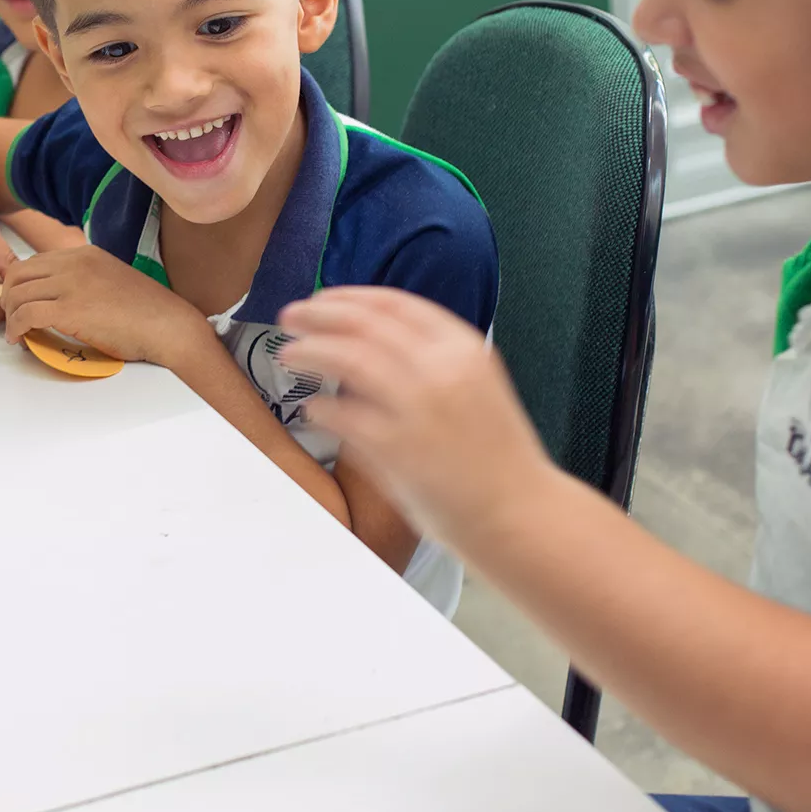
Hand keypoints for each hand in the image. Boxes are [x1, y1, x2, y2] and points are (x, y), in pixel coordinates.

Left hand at [0, 245, 207, 365]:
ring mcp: (71, 283)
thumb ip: (83, 282)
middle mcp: (74, 262)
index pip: (34, 261)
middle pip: (18, 273)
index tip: (18, 302)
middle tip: (12, 317)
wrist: (169, 326)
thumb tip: (58, 298)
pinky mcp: (70, 309)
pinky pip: (26, 314)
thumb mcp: (110, 281)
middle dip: (8, 296)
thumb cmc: (147, 313)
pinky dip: (15, 328)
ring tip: (16, 331)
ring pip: (18, 293)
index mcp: (84, 254)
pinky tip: (19, 339)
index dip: (20, 283)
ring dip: (10, 315)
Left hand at [277, 287, 553, 542]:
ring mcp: (417, 407)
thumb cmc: (497, 458)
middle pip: (363, 323)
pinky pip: (343, 416)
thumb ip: (429, 362)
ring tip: (289, 354)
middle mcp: (440, 368)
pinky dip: (322, 408)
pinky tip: (313, 409)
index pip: (394, 303)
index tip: (324, 299)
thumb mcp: (475, 386)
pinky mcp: (396, 447)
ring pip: (347, 358)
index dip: (349, 297)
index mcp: (462, 348)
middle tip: (292, 316)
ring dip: (310, 351)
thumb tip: (370, 345)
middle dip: (319, 315)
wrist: (520, 514)